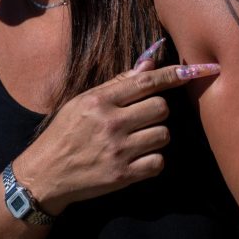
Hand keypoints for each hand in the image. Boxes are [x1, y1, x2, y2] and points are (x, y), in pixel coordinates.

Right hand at [13, 59, 219, 214]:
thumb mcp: (83, 102)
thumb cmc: (64, 134)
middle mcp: (110, 123)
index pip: (146, 82)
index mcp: (100, 100)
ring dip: (155, 136)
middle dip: (157, 111)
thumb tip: (149, 62)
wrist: (44, 175)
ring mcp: (118, 150)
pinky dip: (152, 160)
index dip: (173, 74)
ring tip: (136, 141)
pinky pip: (158, 162)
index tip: (194, 70)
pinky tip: (137, 159)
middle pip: (161, 107)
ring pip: (163, 135)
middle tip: (142, 118)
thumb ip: (117, 84)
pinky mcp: (123, 175)